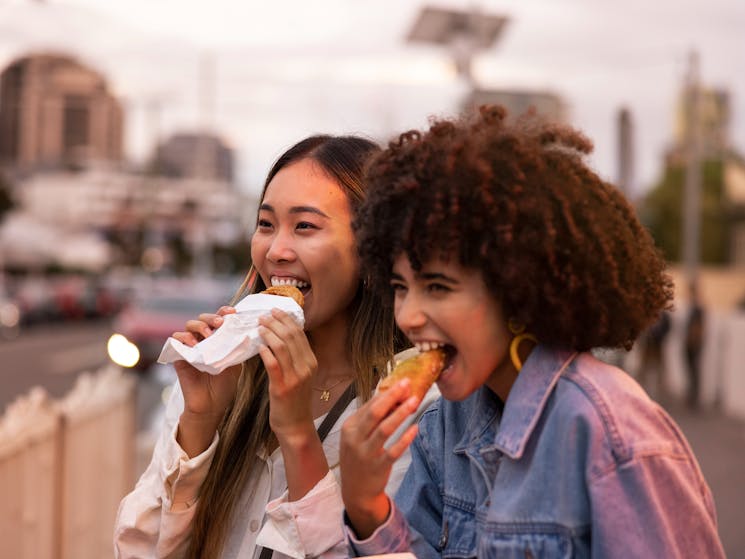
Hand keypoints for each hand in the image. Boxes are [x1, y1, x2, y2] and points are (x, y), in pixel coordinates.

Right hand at [172, 306, 241, 456]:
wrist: (211, 405)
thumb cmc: (224, 385)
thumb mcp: (235, 364)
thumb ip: (237, 348)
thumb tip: (248, 333)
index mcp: (218, 339)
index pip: (220, 319)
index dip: (224, 312)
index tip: (233, 312)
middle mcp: (203, 340)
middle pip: (204, 318)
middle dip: (212, 317)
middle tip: (220, 323)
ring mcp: (190, 346)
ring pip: (189, 324)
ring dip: (200, 325)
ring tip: (209, 335)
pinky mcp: (179, 355)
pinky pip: (175, 339)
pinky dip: (184, 337)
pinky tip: (194, 343)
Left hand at [257, 308, 317, 441]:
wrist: (295, 425)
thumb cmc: (294, 399)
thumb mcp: (300, 375)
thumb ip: (294, 357)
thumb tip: (281, 336)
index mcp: (311, 362)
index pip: (299, 334)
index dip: (287, 320)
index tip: (275, 311)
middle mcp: (306, 367)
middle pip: (291, 336)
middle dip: (276, 322)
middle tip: (264, 315)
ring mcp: (295, 377)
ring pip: (282, 347)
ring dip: (269, 333)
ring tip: (259, 326)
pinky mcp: (282, 387)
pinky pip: (273, 364)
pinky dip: (265, 351)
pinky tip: (258, 345)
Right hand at [340, 379, 420, 538]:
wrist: (356, 490)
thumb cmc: (359, 457)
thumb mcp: (358, 436)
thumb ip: (372, 418)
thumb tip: (390, 396)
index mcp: (349, 427)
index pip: (370, 405)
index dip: (387, 393)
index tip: (403, 383)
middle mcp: (355, 438)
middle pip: (375, 413)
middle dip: (392, 397)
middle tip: (408, 384)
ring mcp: (366, 453)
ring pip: (385, 429)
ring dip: (401, 413)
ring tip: (415, 401)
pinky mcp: (378, 467)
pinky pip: (394, 451)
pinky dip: (405, 439)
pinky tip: (415, 428)